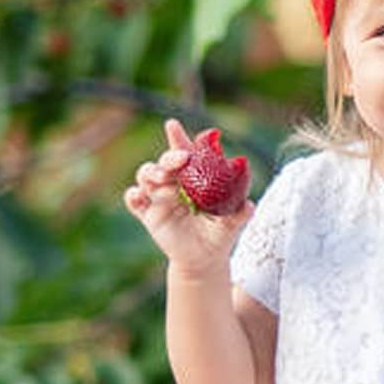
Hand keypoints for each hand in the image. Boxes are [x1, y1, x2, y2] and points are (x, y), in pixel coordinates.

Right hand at [123, 118, 251, 273]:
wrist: (204, 258)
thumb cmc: (220, 233)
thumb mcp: (232, 224)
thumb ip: (240, 214)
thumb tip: (250, 206)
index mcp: (193, 178)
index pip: (184, 153)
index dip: (178, 138)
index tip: (173, 125)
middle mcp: (173, 183)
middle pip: (165, 163)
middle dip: (170, 158)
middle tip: (181, 159)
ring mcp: (159, 198)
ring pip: (146, 177)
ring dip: (151, 173)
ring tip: (162, 177)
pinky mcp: (148, 214)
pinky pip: (134, 201)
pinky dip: (133, 196)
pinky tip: (138, 196)